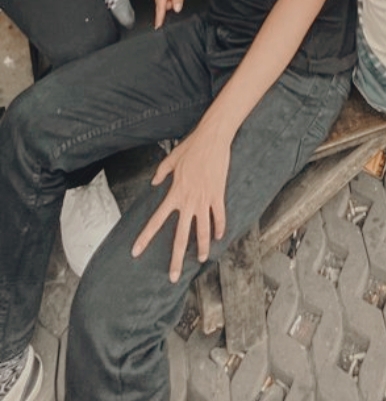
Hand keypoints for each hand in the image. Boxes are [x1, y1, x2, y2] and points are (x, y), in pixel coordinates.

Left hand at [131, 123, 230, 282]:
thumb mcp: (171, 159)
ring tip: (200, 259)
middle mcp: (188, 201)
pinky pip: (218, 216)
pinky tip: (218, 237)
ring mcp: (204, 199)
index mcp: (174, 193)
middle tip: (173, 277)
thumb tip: (154, 182)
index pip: (156, 220)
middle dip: (176, 259)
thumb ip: (162, 172)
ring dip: (201, 247)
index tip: (136, 251)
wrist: (213, 139)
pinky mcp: (218, 195)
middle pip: (181, 236)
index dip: (145, 237)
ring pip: (202, 231)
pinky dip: (219, 227)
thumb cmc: (192, 146)